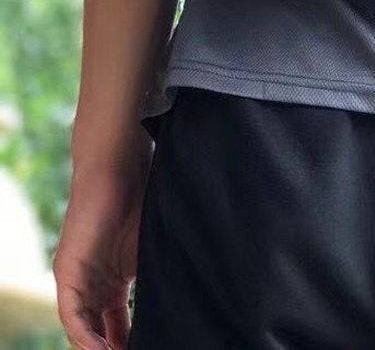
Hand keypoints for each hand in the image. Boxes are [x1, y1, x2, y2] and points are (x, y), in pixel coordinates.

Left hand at [54, 152, 150, 349]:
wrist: (120, 163)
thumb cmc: (142, 195)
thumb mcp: (152, 246)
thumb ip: (157, 275)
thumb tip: (187, 300)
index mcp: (111, 281)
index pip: (117, 324)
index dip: (130, 341)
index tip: (153, 347)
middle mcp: (90, 284)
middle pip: (99, 332)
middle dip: (116, 348)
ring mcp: (77, 278)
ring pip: (83, 329)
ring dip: (99, 349)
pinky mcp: (68, 271)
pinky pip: (72, 316)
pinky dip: (85, 337)